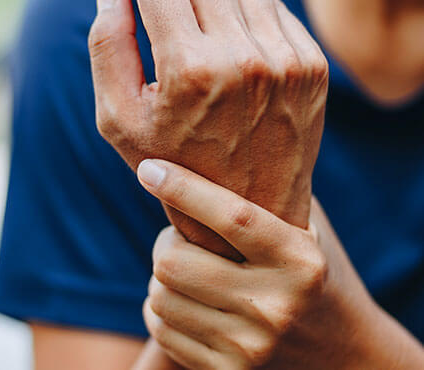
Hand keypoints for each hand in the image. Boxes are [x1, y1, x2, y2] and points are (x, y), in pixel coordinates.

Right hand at [88, 0, 327, 258]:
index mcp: (189, 72)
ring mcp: (285, 60)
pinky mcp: (310, 65)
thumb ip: (106, 47)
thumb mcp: (118, 118)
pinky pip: (272, 5)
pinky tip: (228, 44)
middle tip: (158, 6)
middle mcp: (243, 60)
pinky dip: (243, 12)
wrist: (246, 209)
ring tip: (194, 24)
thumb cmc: (170, 164)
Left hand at [137, 159, 423, 368]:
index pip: (231, 217)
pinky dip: (161, 309)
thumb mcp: (306, 228)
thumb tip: (209, 138)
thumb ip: (270, 192)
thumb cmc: (311, 273)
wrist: (338, 352)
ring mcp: (250, 347)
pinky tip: (188, 301)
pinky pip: (159, 328)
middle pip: (174, 261)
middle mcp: (276, 307)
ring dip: (162, 277)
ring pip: (159, 295)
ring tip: (190, 270)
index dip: (183, 188)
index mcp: (300, 262)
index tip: (148, 168)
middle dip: (167, 242)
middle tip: (183, 237)